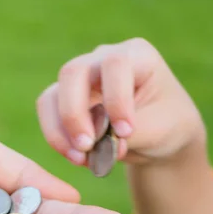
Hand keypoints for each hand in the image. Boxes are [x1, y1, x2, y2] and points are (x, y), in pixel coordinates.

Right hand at [36, 38, 206, 165]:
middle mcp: (102, 59)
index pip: (116, 64)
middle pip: (73, 73)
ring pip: (52, 96)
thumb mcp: (159, 129)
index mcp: (137, 55)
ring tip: (79, 158)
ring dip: (60, 130)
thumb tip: (95, 144)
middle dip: (75, 113)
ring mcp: (79, 79)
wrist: (157, 135)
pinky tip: (77, 157)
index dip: (116, 98)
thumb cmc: (165, 125)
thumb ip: (127, 133)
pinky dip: (57, 138)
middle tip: (87, 146)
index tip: (125, 132)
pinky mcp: (63, 99)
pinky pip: (47, 114)